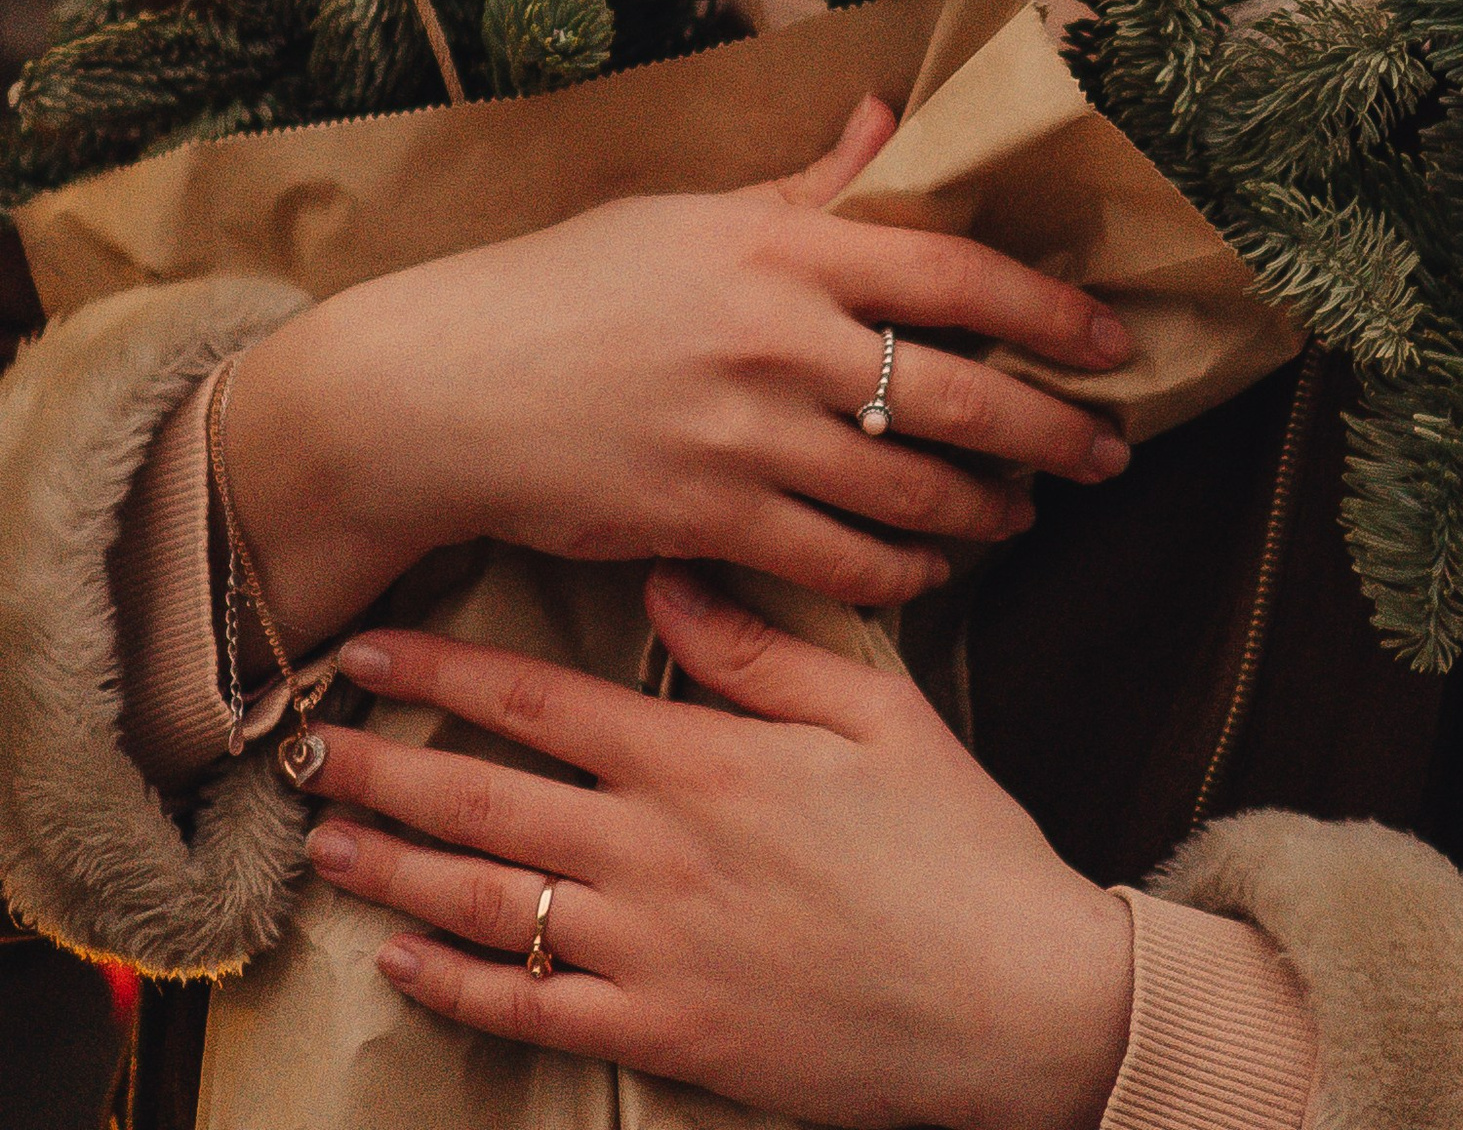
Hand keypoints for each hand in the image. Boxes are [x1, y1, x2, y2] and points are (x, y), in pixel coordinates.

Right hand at [222, 99, 1135, 653]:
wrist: (443, 391)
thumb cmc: (566, 288)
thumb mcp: (688, 214)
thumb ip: (805, 186)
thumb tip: (885, 117)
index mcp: (783, 247)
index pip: (955, 273)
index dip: (1049, 312)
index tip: (1110, 340)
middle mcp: (780, 340)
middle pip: (960, 395)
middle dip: (1052, 434)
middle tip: (1106, 456)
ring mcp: (746, 437)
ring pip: (913, 493)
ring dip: (985, 513)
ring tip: (1020, 516)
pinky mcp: (710, 522)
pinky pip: (842, 566)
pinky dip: (903, 575)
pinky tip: (930, 570)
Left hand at [302, 569, 1133, 1129]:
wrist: (1009, 996)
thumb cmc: (955, 842)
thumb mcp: (877, 711)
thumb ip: (762, 647)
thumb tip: (667, 577)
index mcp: (705, 760)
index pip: (540, 702)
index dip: (444, 672)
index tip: (373, 646)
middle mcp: (657, 851)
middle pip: (486, 799)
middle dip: (386, 765)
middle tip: (303, 744)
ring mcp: (652, 951)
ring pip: (488, 902)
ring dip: (398, 865)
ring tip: (327, 838)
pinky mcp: (664, 1035)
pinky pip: (532, 1011)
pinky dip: (454, 985)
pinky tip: (401, 959)